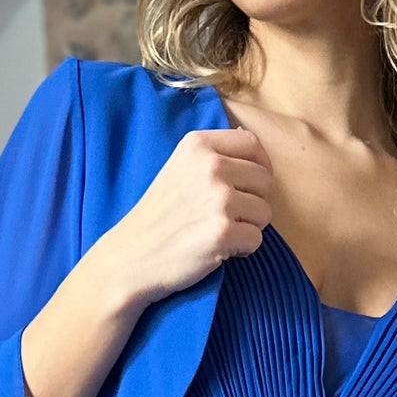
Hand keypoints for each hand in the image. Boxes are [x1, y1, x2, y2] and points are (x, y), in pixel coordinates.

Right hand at [99, 128, 272, 308]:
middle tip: (228, 217)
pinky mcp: (222, 232)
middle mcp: (212, 166)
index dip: (260, 166)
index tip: (251, 185)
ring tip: (220, 232)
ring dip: (249, 227)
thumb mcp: (179, 167)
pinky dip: (242, 249)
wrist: (132, 255)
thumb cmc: (159, 214)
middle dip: (254, 202)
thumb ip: (213, 155)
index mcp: (199, 145)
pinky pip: (256, 240)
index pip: (253, 145)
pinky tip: (218, 249)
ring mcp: (219, 199)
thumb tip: (248, 141)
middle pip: (264, 180)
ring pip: (264, 212)